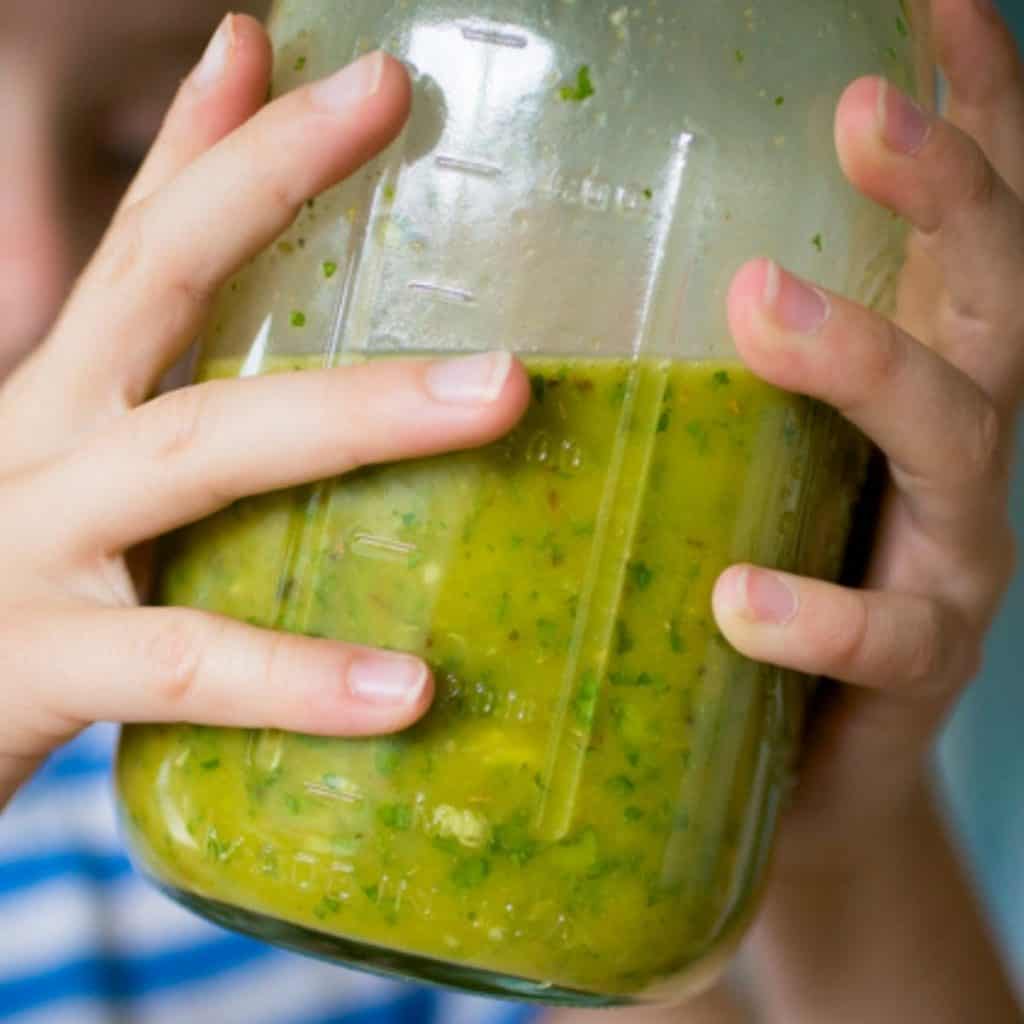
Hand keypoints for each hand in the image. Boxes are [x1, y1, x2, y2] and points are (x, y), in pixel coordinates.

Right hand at [0, 15, 527, 806]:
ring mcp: (29, 547)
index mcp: (64, 405)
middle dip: (268, 177)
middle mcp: (40, 446)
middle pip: (155, 280)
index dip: (224, 139)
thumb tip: (254, 380)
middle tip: (388, 93)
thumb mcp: (88, 489)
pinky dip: (295, 676)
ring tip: (500, 392)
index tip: (328, 59)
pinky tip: (408, 691)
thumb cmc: (22, 606)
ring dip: (356, 414)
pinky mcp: (34, 667)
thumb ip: (168, 414)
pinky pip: (186, 663)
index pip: (144, 243)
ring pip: (199, 451)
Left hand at [704, 1, 1022, 1018]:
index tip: (927, 0)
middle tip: (863, 108)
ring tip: (761, 307)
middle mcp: (946, 448)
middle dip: (943, 192)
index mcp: (909, 373)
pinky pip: (879, 637)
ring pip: (948, 439)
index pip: (956, 225)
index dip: (971, 109)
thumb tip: (532, 280)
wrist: (789, 767)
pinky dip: (817, 612)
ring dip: (863, 364)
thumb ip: (675, 375)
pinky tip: (738, 598)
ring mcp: (943, 559)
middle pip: (984, 295)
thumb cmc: (734, 587)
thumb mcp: (720, 457)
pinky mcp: (911, 674)